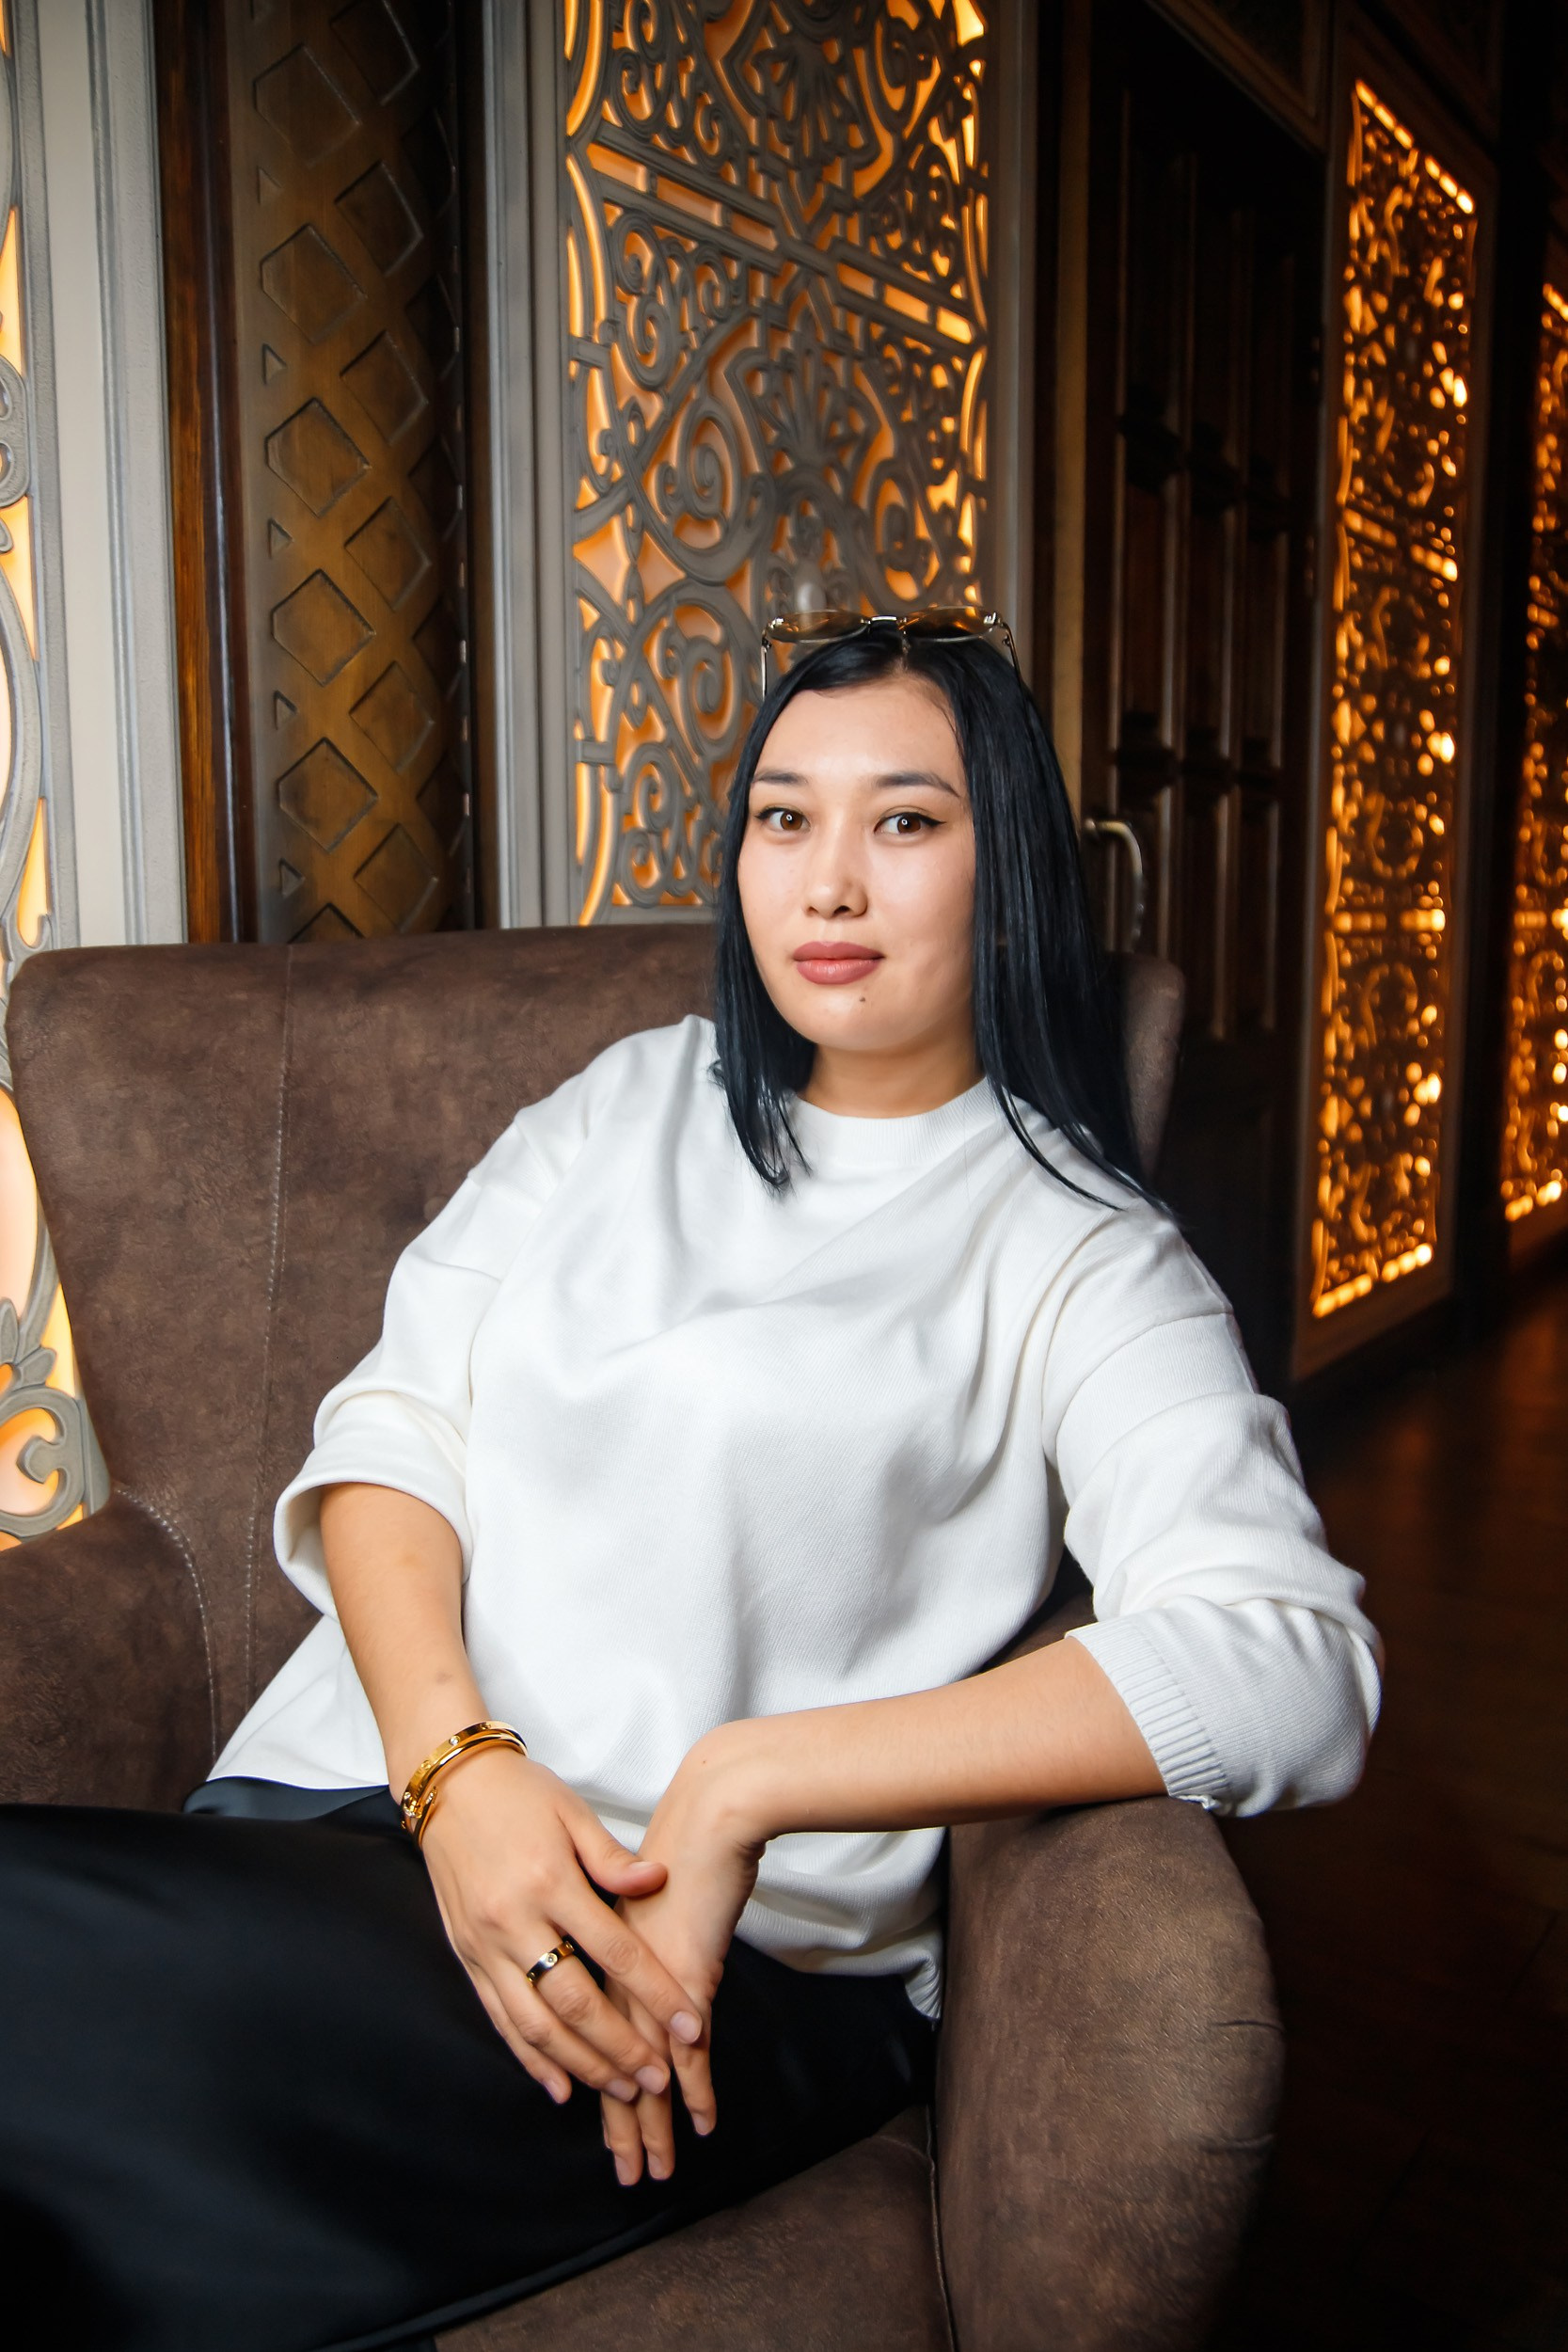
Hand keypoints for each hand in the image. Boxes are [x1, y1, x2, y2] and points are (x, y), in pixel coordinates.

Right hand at [419, 1745, 706, 2107]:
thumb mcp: (572, 1812)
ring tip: (621, 2090)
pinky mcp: (466, 1957)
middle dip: (621, 2048)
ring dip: (581, 2064)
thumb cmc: (519, 1794)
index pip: (615, 1951)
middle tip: (659, 2079)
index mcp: (550, 1881)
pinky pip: (499, 2019)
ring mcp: (486, 1945)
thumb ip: (612, 1858)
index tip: (691, 2026)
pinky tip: (559, 2085)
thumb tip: (657, 1880)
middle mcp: (515, 1921)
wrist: (448, 1785)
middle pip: (576, 2002)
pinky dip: (530, 2058)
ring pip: (536, 2024)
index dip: (656, 1994)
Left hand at [599, 1730, 765, 2185]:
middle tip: (628, 2173)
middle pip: (607, 2065)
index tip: (591, 2120)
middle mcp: (613, 1974)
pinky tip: (702, 2122)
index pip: (577, 2031)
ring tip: (657, 2170)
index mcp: (592, 1952)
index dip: (584, 2080)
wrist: (710, 1811)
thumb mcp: (630, 1885)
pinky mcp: (687, 1977)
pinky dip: (695, 2089)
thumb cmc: (678, 1841)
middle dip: (620, 2125)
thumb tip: (617, 1964)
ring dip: (651, 2124)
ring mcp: (648, 1980)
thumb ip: (621, 1928)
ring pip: (642, 2069)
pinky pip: (687, 2050)